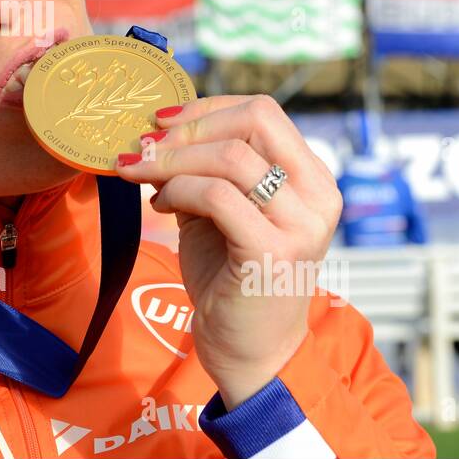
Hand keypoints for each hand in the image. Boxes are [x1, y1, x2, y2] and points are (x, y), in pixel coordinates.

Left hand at [114, 95, 341, 407]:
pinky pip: (216, 196)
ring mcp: (300, 225)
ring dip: (172, 159)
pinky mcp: (272, 252)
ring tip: (142, 176)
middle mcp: (317, 196)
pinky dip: (178, 191)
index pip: (264, 112)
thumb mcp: (220, 211)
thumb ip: (204, 170)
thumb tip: (158, 131)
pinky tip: (159, 206)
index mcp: (312, 178)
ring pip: (230, 157)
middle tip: (145, 145)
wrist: (249, 352)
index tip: (161, 121)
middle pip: (254, 121)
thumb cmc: (232, 278)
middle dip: (188, 127)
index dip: (207, 107)